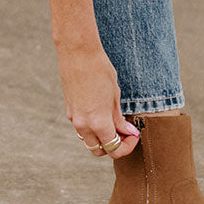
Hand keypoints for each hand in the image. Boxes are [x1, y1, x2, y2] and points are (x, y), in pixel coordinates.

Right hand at [57, 41, 139, 158]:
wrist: (78, 53)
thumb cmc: (100, 70)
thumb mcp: (115, 96)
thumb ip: (119, 118)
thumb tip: (127, 132)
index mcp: (98, 123)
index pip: (114, 148)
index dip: (127, 146)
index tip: (134, 135)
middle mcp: (83, 125)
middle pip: (98, 150)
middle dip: (113, 147)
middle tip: (125, 133)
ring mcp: (74, 118)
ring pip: (88, 140)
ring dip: (101, 138)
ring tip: (114, 123)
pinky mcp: (70, 110)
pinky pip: (82, 127)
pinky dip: (92, 127)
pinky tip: (102, 114)